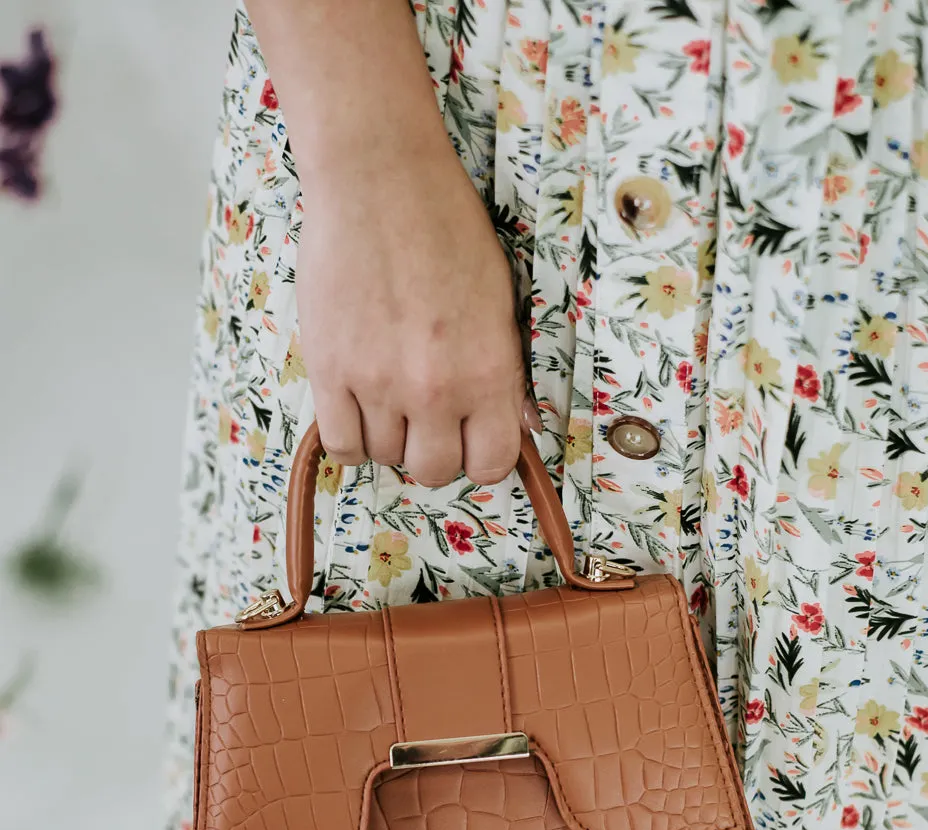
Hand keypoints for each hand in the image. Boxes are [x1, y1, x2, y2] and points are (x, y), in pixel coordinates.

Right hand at [296, 148, 535, 488]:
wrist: (380, 179)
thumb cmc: (445, 229)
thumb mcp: (499, 302)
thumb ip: (504, 374)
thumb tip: (515, 427)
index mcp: (487, 372)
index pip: (490, 464)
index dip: (478, 457)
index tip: (467, 437)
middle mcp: (436, 389)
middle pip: (432, 469)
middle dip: (431, 448)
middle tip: (424, 414)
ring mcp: (379, 384)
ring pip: (384, 457)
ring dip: (388, 436)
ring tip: (386, 393)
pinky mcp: (330, 372)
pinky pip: (341, 444)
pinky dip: (349, 437)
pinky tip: (356, 406)